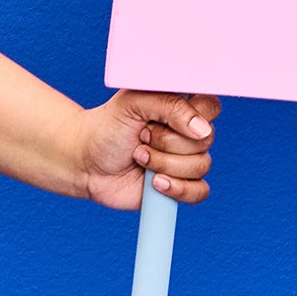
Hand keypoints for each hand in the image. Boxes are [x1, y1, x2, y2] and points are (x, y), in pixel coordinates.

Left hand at [76, 91, 219, 210]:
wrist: (85, 162)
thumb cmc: (107, 127)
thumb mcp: (133, 103)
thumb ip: (169, 105)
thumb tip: (201, 129)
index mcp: (181, 107)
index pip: (211, 107)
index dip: (192, 116)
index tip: (162, 117)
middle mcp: (187, 133)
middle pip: (205, 141)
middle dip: (166, 142)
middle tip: (140, 137)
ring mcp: (185, 161)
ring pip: (200, 166)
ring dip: (163, 164)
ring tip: (138, 157)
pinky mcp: (180, 186)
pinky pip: (199, 192)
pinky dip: (177, 189)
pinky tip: (154, 183)